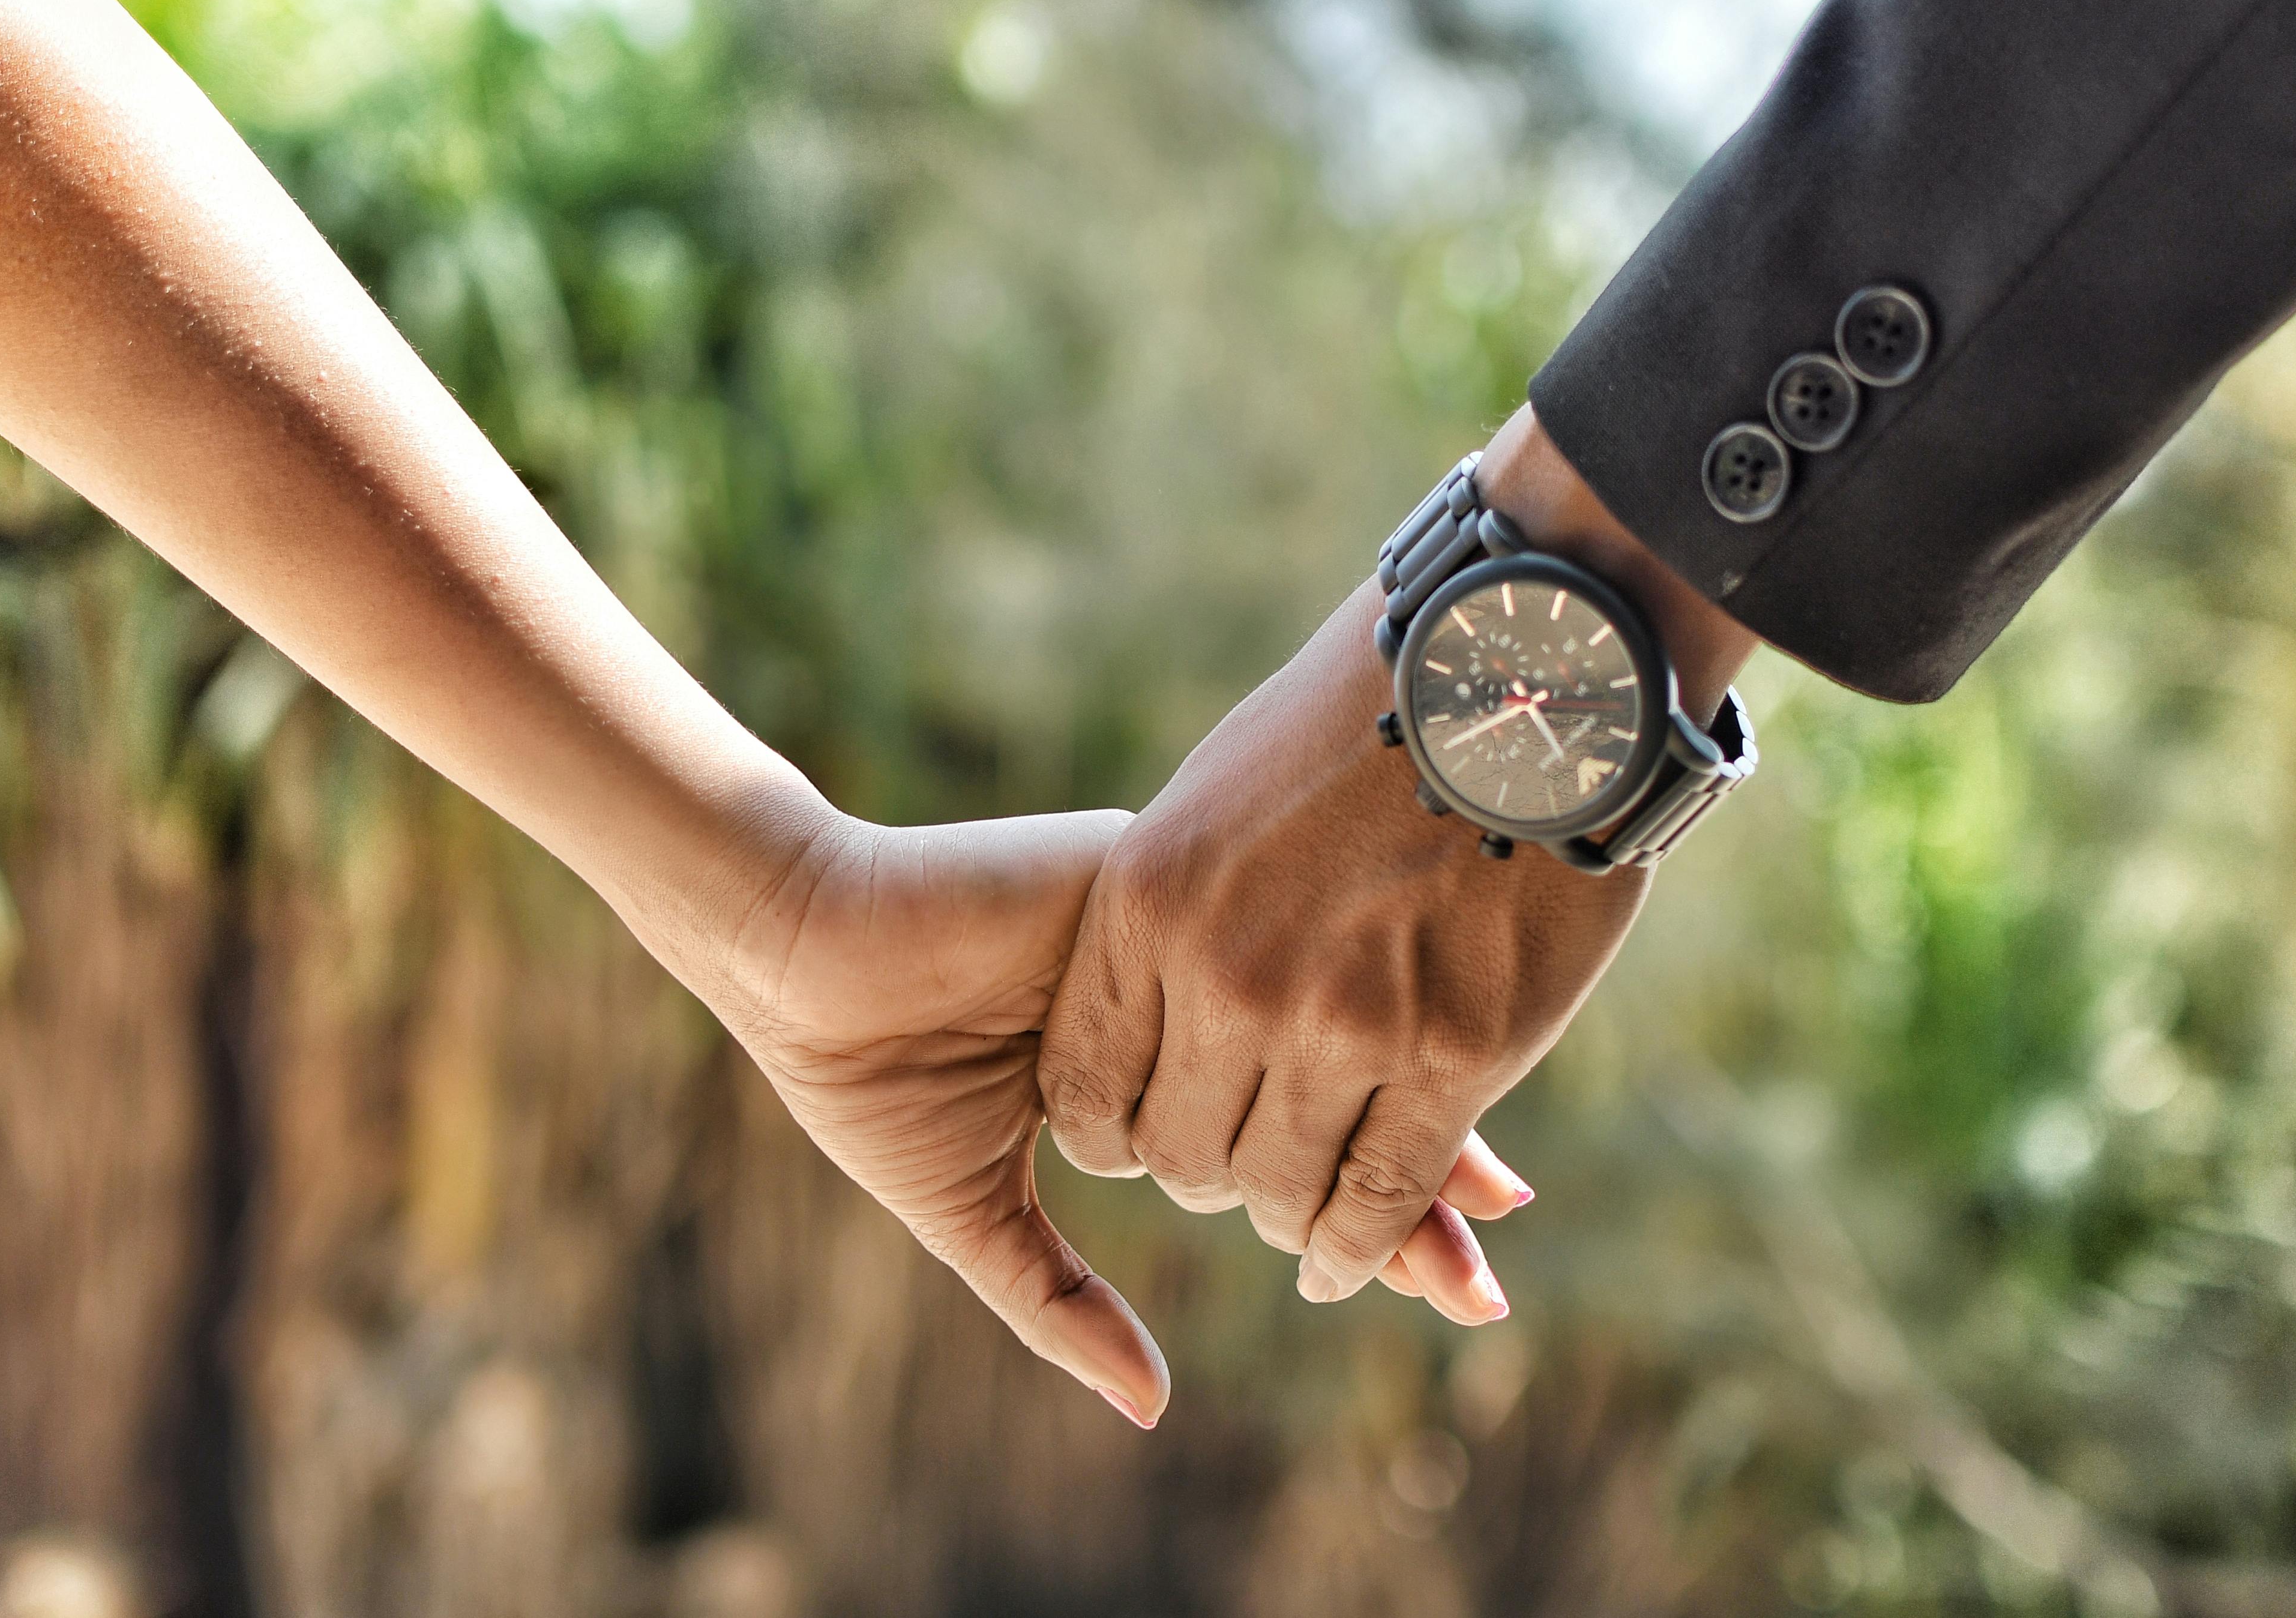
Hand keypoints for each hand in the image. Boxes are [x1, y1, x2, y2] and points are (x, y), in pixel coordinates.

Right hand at [719, 811, 1530, 1428]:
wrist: (800, 958)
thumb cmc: (868, 1074)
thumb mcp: (975, 1207)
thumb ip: (1060, 1302)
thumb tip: (1150, 1408)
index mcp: (1164, 1068)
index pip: (1293, 1142)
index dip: (1377, 1209)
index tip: (1467, 1278)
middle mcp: (1195, 1003)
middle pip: (1335, 1086)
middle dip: (1419, 1175)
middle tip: (1495, 1256)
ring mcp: (1186, 942)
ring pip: (1324, 1022)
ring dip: (1405, 1104)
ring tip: (1489, 1198)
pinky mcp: (1156, 887)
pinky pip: (1264, 958)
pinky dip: (1334, 1024)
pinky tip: (1403, 1072)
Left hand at [1038, 409, 1754, 1308]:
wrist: (1516, 674)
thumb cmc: (1364, 726)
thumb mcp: (1217, 798)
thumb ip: (1174, 907)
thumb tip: (1150, 992)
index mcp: (1151, 905)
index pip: (1088, 1093)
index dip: (1116, 1135)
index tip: (1150, 1133)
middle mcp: (1229, 976)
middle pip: (1180, 1157)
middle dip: (1204, 1179)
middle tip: (1239, 1173)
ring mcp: (1341, 1023)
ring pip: (1279, 1188)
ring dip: (1285, 1216)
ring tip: (1300, 1216)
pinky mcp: (1452, 1054)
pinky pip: (1380, 1195)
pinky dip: (1357, 1244)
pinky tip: (1347, 1259)